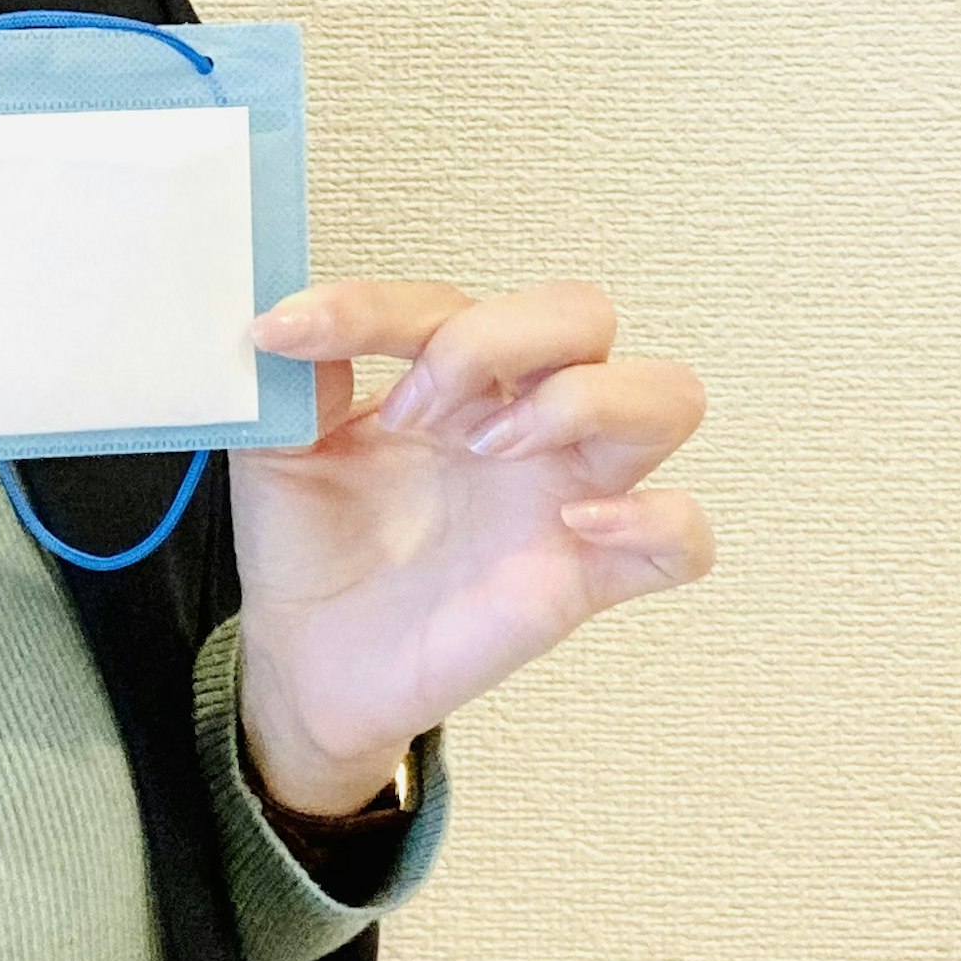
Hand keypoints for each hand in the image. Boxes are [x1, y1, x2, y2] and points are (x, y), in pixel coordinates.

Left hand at [228, 276, 713, 813]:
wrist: (306, 660)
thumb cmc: (309, 544)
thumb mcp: (276, 449)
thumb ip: (295, 381)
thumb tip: (296, 333)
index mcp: (457, 377)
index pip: (451, 301)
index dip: (373, 306)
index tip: (291, 333)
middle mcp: (526, 418)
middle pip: (585, 312)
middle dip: (496, 340)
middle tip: (413, 413)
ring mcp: (567, 492)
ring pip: (667, 396)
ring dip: (582, 400)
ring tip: (489, 449)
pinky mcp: (586, 577)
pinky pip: (684, 539)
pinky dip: (655, 519)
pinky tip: (576, 523)